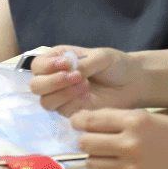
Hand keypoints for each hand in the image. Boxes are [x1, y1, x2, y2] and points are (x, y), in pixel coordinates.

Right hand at [28, 45, 144, 115]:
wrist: (131, 83)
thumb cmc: (114, 65)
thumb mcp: (100, 57)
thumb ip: (83, 63)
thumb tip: (69, 69)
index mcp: (57, 60)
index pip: (37, 65)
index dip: (48, 66)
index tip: (67, 64)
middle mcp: (54, 79)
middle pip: (36, 86)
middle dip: (53, 82)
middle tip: (77, 76)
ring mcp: (62, 97)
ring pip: (46, 102)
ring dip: (63, 94)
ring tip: (85, 86)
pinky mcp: (71, 112)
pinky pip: (62, 112)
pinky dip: (73, 104)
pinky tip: (89, 97)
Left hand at [73, 108, 167, 168]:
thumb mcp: (146, 117)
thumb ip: (117, 120)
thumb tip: (84, 123)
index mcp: (135, 121)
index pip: (91, 120)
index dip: (79, 120)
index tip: (76, 121)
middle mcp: (131, 144)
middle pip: (86, 143)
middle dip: (85, 139)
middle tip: (91, 138)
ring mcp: (133, 167)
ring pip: (93, 163)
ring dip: (94, 157)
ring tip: (105, 153)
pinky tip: (124, 165)